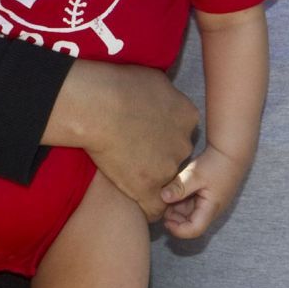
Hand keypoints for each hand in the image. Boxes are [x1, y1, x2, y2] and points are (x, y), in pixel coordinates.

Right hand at [50, 61, 197, 221]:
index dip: (164, 135)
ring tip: (127, 173)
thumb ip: (166, 93)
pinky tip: (138, 203)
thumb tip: (162, 96)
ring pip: (167, 182)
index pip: (182, 132)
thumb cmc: (121, 86)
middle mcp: (184, 144)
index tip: (147, 135)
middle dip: (160, 157)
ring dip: (151, 181)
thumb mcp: (155, 78)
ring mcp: (168, 168)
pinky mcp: (148, 188)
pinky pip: (156, 209)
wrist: (100, 107)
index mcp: (188, 116)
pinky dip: (149, 209)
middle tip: (134, 152)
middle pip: (176, 156)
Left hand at [160, 146, 246, 238]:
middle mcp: (211, 209)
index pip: (194, 230)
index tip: (165, 219)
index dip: (178, 229)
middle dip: (174, 217)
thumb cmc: (216, 162)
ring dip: (177, 207)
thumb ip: (179, 187)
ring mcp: (209, 202)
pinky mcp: (207, 195)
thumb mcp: (195, 174)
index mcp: (211, 208)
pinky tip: (175, 189)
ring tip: (168, 194)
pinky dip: (182, 199)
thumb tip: (163, 197)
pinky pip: (192, 203)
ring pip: (189, 213)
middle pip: (190, 223)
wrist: (231, 149)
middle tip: (162, 204)